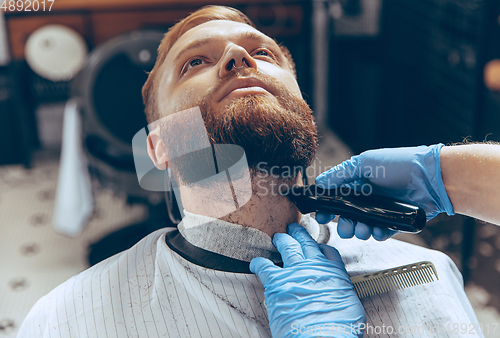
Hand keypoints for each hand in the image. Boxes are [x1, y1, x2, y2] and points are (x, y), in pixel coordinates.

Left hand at [250, 223, 365, 337]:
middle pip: (305, 243)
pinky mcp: (276, 282)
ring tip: (278, 237)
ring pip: (287, 247)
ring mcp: (294, 271)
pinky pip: (264, 266)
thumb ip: (340, 291)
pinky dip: (259, 263)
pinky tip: (256, 262)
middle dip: (299, 234)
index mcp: (334, 272)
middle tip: (293, 229)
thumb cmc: (338, 329)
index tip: (316, 247)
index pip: (327, 251)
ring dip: (281, 240)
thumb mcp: (350, 304)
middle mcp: (314, 266)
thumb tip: (337, 294)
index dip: (320, 247)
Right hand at [315, 144, 454, 240]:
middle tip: (344, 226)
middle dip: (344, 224)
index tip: (320, 215)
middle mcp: (369, 197)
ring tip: (362, 230)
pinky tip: (378, 232)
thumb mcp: (365, 163)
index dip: (328, 207)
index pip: (337, 197)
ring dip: (359, 230)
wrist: (432, 177)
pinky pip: (383, 232)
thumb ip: (340, 174)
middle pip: (349, 215)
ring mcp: (382, 210)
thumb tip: (319, 183)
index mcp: (359, 182)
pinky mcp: (396, 221)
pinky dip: (378, 234)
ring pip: (364, 226)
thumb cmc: (399, 164)